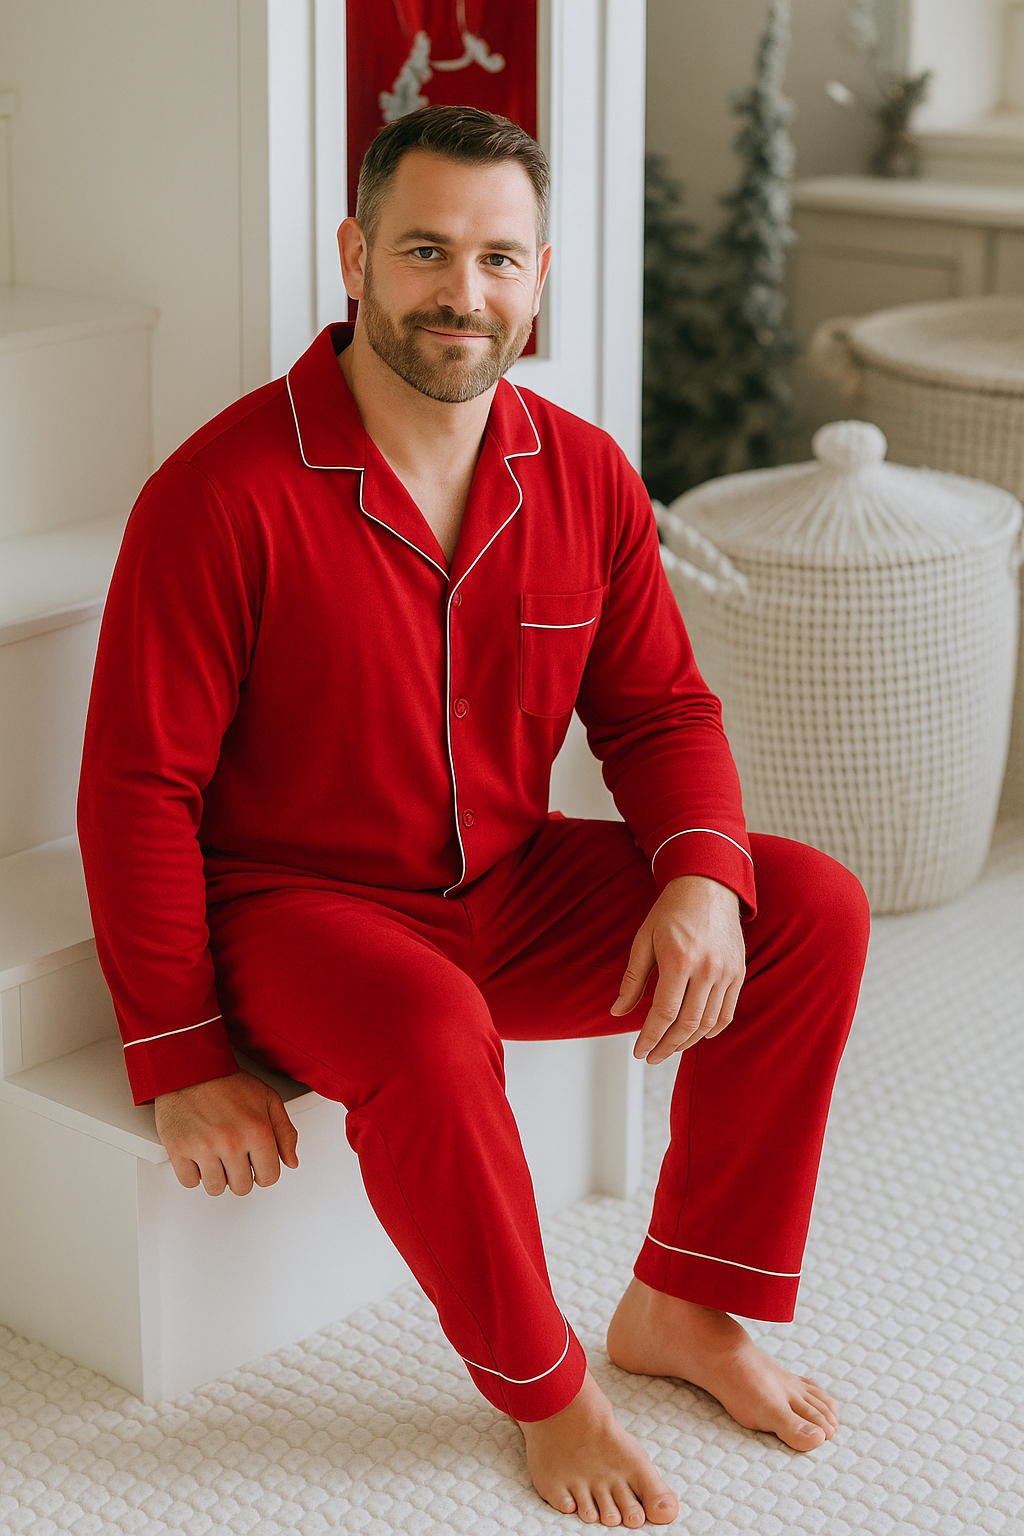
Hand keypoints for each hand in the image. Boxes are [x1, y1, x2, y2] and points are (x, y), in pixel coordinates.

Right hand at [154, 1069, 299, 1194]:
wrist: (192, 1068)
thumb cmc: (228, 1082)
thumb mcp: (268, 1100)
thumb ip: (285, 1133)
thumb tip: (291, 1161)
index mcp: (257, 1132)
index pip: (269, 1177)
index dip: (264, 1173)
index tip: (257, 1166)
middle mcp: (231, 1143)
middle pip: (242, 1187)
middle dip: (240, 1175)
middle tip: (235, 1157)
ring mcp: (203, 1148)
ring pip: (215, 1188)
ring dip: (217, 1176)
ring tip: (216, 1156)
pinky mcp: (179, 1150)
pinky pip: (189, 1182)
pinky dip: (194, 1173)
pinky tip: (199, 1155)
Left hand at [611, 875, 745, 1063]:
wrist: (707, 886)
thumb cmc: (670, 912)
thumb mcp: (644, 940)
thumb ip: (633, 980)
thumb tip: (617, 1012)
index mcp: (680, 959)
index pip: (665, 1012)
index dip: (650, 1036)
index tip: (639, 1051)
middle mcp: (707, 968)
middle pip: (688, 1024)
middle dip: (667, 1045)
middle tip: (651, 1056)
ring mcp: (727, 971)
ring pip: (708, 1023)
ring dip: (688, 1042)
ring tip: (669, 1047)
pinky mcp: (739, 972)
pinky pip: (727, 1012)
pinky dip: (711, 1029)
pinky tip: (696, 1036)